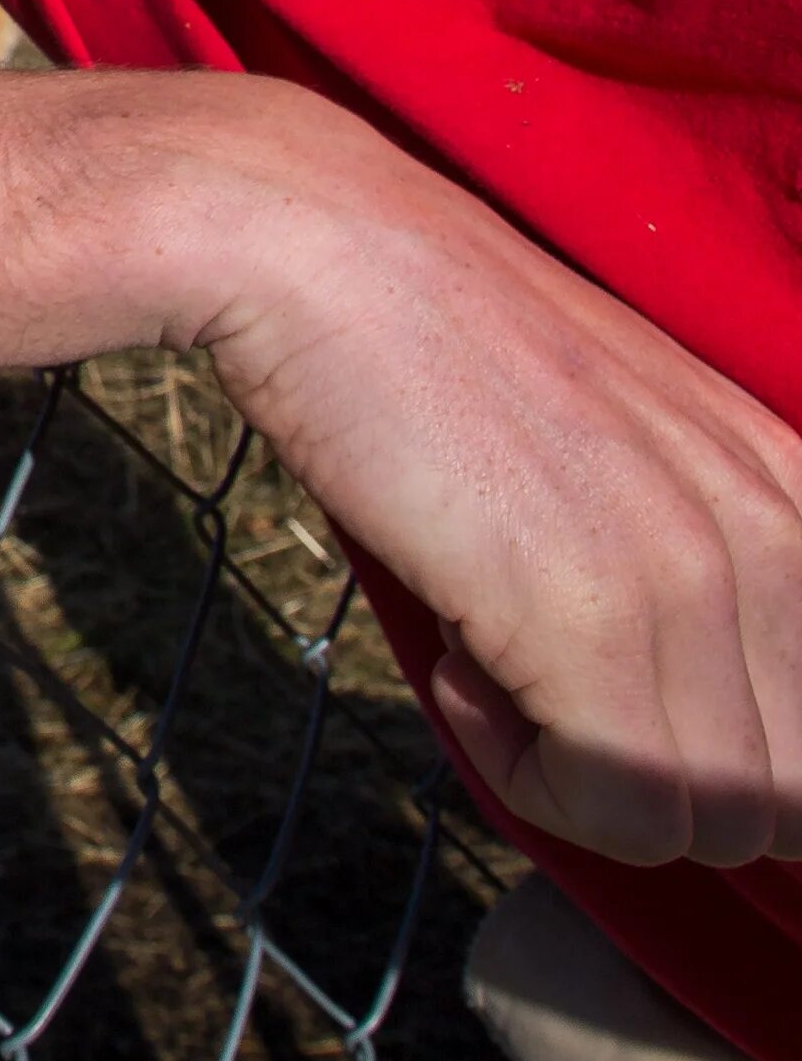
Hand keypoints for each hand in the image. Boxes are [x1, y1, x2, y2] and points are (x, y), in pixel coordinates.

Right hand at [190, 103, 801, 867]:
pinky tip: (451, 664)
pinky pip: (615, 809)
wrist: (305, 243)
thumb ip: (675, 526)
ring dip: (586, 777)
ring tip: (486, 661)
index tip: (585, 674)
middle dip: (655, 775)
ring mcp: (693, 575)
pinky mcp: (596, 619)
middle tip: (536, 681)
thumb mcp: (602, 420)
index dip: (705, 737)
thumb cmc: (416, 326)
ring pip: (716, 817)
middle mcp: (775, 528)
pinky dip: (524, 778)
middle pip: (784, 785)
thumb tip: (665, 678)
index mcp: (787, 478)